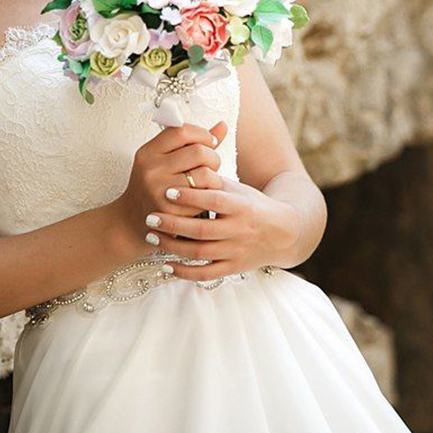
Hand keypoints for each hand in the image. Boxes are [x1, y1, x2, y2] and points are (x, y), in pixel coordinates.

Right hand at [111, 120, 229, 260]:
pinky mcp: (171, 211)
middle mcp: (151, 169)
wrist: (132, 219)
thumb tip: (223, 125)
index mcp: (148, 152)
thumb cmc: (154, 185)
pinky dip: (208, 196)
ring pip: (205, 174)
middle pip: (198, 152)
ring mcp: (160, 191)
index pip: (182, 131)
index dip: (202, 134)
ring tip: (207, 182)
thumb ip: (192, 143)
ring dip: (214, 178)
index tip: (208, 142)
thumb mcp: (163, 160)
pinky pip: (203, 197)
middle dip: (212, 157)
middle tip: (210, 166)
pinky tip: (201, 197)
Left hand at [143, 173, 301, 280]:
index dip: (192, 196)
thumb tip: (185, 159)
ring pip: (200, 253)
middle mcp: (240, 231)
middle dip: (173, 224)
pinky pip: (206, 274)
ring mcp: (236, 252)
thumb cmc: (252, 205)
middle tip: (149, 217)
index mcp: (242, 206)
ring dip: (172, 246)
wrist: (283, 234)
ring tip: (151, 236)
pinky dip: (185, 272)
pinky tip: (166, 266)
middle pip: (202, 230)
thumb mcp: (238, 189)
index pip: (215, 201)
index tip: (167, 190)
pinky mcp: (233, 268)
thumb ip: (213, 180)